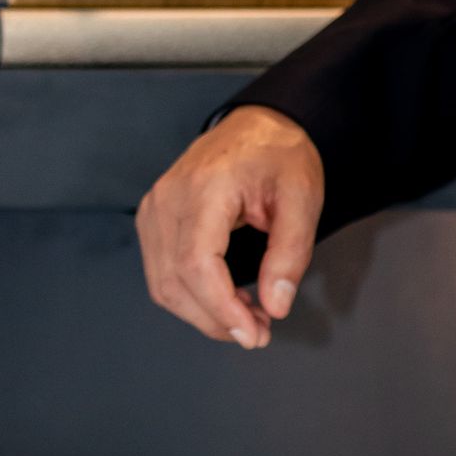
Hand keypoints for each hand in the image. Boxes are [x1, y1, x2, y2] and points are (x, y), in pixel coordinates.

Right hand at [135, 104, 322, 349]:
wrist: (259, 123)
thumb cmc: (281, 155)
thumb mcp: (302, 198)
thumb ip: (290, 254)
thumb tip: (275, 306)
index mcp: (205, 188)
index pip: (196, 264)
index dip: (221, 308)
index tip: (254, 333)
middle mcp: (168, 198)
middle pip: (174, 281)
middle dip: (215, 318)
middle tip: (258, 333)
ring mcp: (154, 207)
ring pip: (162, 283)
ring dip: (202, 312)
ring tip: (247, 319)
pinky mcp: (153, 217)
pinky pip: (161, 270)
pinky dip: (190, 295)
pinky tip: (224, 301)